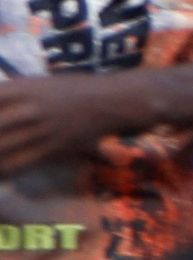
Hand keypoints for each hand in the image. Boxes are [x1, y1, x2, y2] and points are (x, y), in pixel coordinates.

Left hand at [0, 66, 157, 170]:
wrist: (113, 102)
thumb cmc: (72, 89)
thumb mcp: (35, 84)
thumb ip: (8, 97)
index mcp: (20, 89)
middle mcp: (28, 110)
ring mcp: (40, 132)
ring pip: (0, 150)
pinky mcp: (52, 150)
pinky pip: (18, 166)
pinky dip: (3, 172)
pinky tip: (0, 174)